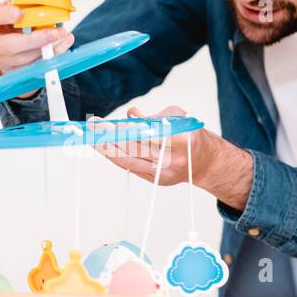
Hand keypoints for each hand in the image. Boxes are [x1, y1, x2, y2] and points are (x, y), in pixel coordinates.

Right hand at [0, 0, 74, 75]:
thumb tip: (45, 3)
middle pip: (8, 45)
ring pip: (22, 60)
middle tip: (53, 33)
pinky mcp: (11, 70)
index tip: (20, 12)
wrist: (11, 36)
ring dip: (45, 50)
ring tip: (62, 37)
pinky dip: (48, 57)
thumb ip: (25, 3)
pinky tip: (61, 46)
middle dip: (34, 40)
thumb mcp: (15, 5)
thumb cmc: (13, 18)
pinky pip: (31, 68)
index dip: (4, 15)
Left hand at [94, 105, 253, 209]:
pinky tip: (102, 148)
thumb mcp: (177, 117)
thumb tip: (130, 115)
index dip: (126, 128)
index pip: (148, 134)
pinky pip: (131, 168)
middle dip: (110, 136)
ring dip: (107, 149)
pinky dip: (116, 157)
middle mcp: (172, 160)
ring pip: (130, 160)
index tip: (107, 122)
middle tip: (92, 126)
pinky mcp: (157, 181)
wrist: (206, 163)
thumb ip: (153, 116)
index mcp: (181, 139)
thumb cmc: (190, 135)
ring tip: (90, 138)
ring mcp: (164, 174)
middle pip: (135, 148)